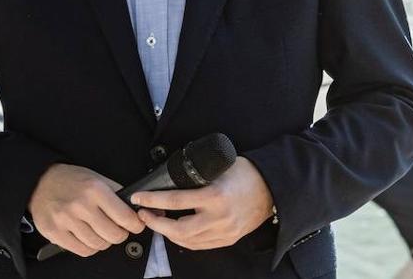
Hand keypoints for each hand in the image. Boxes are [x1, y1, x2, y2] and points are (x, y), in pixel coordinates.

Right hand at [28, 163, 145, 257]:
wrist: (42, 182)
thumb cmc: (72, 180)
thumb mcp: (98, 178)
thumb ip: (117, 193)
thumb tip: (137, 207)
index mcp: (95, 190)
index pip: (124, 217)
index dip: (135, 225)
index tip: (136, 225)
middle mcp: (80, 205)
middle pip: (113, 234)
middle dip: (121, 234)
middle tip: (120, 230)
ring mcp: (66, 220)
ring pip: (98, 244)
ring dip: (105, 242)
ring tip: (103, 233)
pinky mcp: (54, 232)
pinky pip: (82, 250)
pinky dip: (91, 247)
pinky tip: (90, 238)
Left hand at [131, 156, 274, 250]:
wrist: (274, 188)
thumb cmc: (248, 173)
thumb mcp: (221, 166)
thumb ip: (199, 174)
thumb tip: (172, 176)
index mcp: (215, 196)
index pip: (175, 201)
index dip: (152, 200)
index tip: (139, 198)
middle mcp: (218, 217)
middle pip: (176, 229)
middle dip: (155, 223)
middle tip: (144, 214)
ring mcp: (224, 231)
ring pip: (186, 241)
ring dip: (167, 233)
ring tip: (159, 221)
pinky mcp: (228, 239)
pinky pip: (199, 245)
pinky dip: (184, 239)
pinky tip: (177, 231)